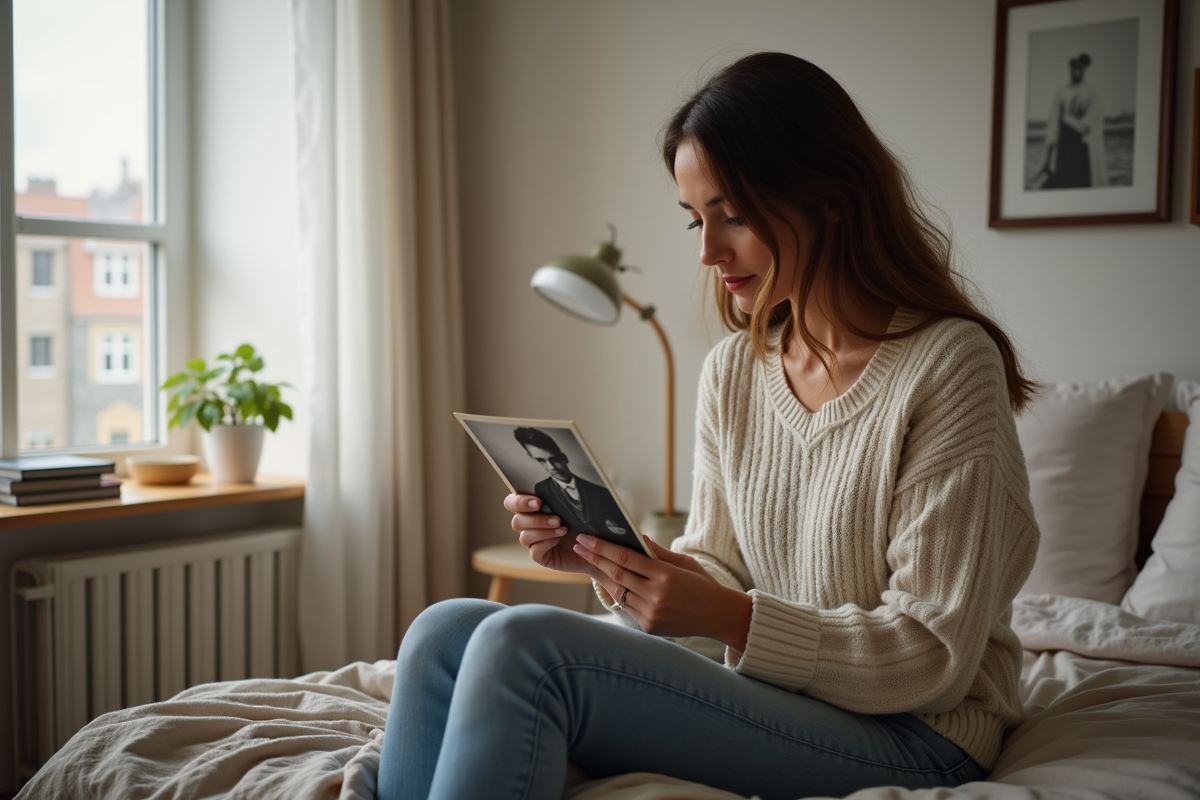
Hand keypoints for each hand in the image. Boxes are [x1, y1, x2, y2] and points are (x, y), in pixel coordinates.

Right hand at [504, 493, 596, 576]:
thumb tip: (560, 482)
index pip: (512, 502)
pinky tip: (558, 540)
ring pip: (524, 537)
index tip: (538, 502)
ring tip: (563, 529)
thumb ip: (561, 496)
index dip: (519, 502)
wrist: (593, 545)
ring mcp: (532, 542)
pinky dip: (546, 544)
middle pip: (516, 521)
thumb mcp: (572, 506)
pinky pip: (534, 551)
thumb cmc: (581, 521)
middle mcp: (528, 525)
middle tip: (557, 519)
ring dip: (544, 532)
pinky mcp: (539, 556)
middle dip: (535, 519)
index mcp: (531, 508)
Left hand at [573, 534, 751, 650]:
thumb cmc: (702, 584)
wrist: (719, 616)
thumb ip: (658, 551)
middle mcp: (656, 595)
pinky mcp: (650, 627)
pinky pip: (628, 607)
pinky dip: (621, 593)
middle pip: (617, 574)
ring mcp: (652, 614)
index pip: (626, 558)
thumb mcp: (684, 562)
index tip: (586, 538)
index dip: (602, 547)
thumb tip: (636, 536)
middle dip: (595, 558)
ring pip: (619, 592)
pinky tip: (615, 582)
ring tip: (592, 560)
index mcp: (666, 575)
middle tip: (579, 545)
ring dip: (604, 576)